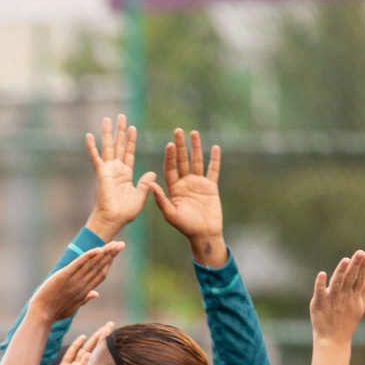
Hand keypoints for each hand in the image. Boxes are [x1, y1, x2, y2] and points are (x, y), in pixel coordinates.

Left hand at [29, 242, 124, 323]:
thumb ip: (85, 298)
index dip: (108, 263)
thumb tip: (96, 294)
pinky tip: (99, 249)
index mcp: (84, 292)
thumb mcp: (73, 306)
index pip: (100, 275)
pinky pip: (79, 264)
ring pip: (92, 264)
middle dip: (111, 255)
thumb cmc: (55, 312)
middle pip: (100, 267)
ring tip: (114, 243)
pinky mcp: (64, 276)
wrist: (41, 315)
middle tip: (121, 244)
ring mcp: (74, 281)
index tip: (115, 254)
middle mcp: (82, 285)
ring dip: (104, 252)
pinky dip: (89, 256)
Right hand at [38, 322, 113, 364]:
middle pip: (94, 349)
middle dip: (102, 337)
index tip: (110, 330)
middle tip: (111, 324)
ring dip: (92, 339)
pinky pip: (71, 354)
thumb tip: (90, 354)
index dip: (103, 341)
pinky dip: (76, 345)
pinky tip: (83, 337)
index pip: (97, 354)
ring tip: (102, 328)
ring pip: (84, 350)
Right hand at [84, 114, 156, 240]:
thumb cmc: (125, 213)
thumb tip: (153, 173)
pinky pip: (96, 158)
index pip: (129, 153)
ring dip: (108, 133)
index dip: (131, 140)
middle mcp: (116, 170)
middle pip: (119, 145)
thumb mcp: (140, 196)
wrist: (113, 219)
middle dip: (120, 131)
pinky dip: (91, 147)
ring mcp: (108, 170)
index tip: (133, 128)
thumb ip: (145, 183)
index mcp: (125, 174)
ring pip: (108, 147)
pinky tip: (88, 136)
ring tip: (108, 119)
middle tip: (121, 116)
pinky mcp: (101, 174)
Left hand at [149, 129, 226, 266]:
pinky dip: (214, 159)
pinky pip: (213, 170)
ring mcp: (198, 183)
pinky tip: (214, 147)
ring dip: (196, 148)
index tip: (169, 144)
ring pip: (197, 161)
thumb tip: (149, 185)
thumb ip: (161, 199)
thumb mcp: (170, 213)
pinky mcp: (211, 186)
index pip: (170, 169)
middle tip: (178, 131)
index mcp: (173, 188)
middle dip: (180, 146)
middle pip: (182, 161)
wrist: (203, 233)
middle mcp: (185, 183)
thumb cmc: (185, 226)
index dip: (169, 157)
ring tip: (194, 133)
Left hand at [309, 251, 364, 345]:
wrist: (333, 339)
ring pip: (337, 283)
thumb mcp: (360, 305)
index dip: (362, 267)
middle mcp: (344, 296)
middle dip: (356, 265)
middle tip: (360, 252)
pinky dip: (321, 283)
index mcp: (353, 295)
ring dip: (341, 271)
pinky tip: (322, 273)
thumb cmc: (346, 321)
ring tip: (346, 260)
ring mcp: (331, 300)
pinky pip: (320, 292)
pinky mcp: (318, 304)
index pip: (359, 278)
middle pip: (351, 278)